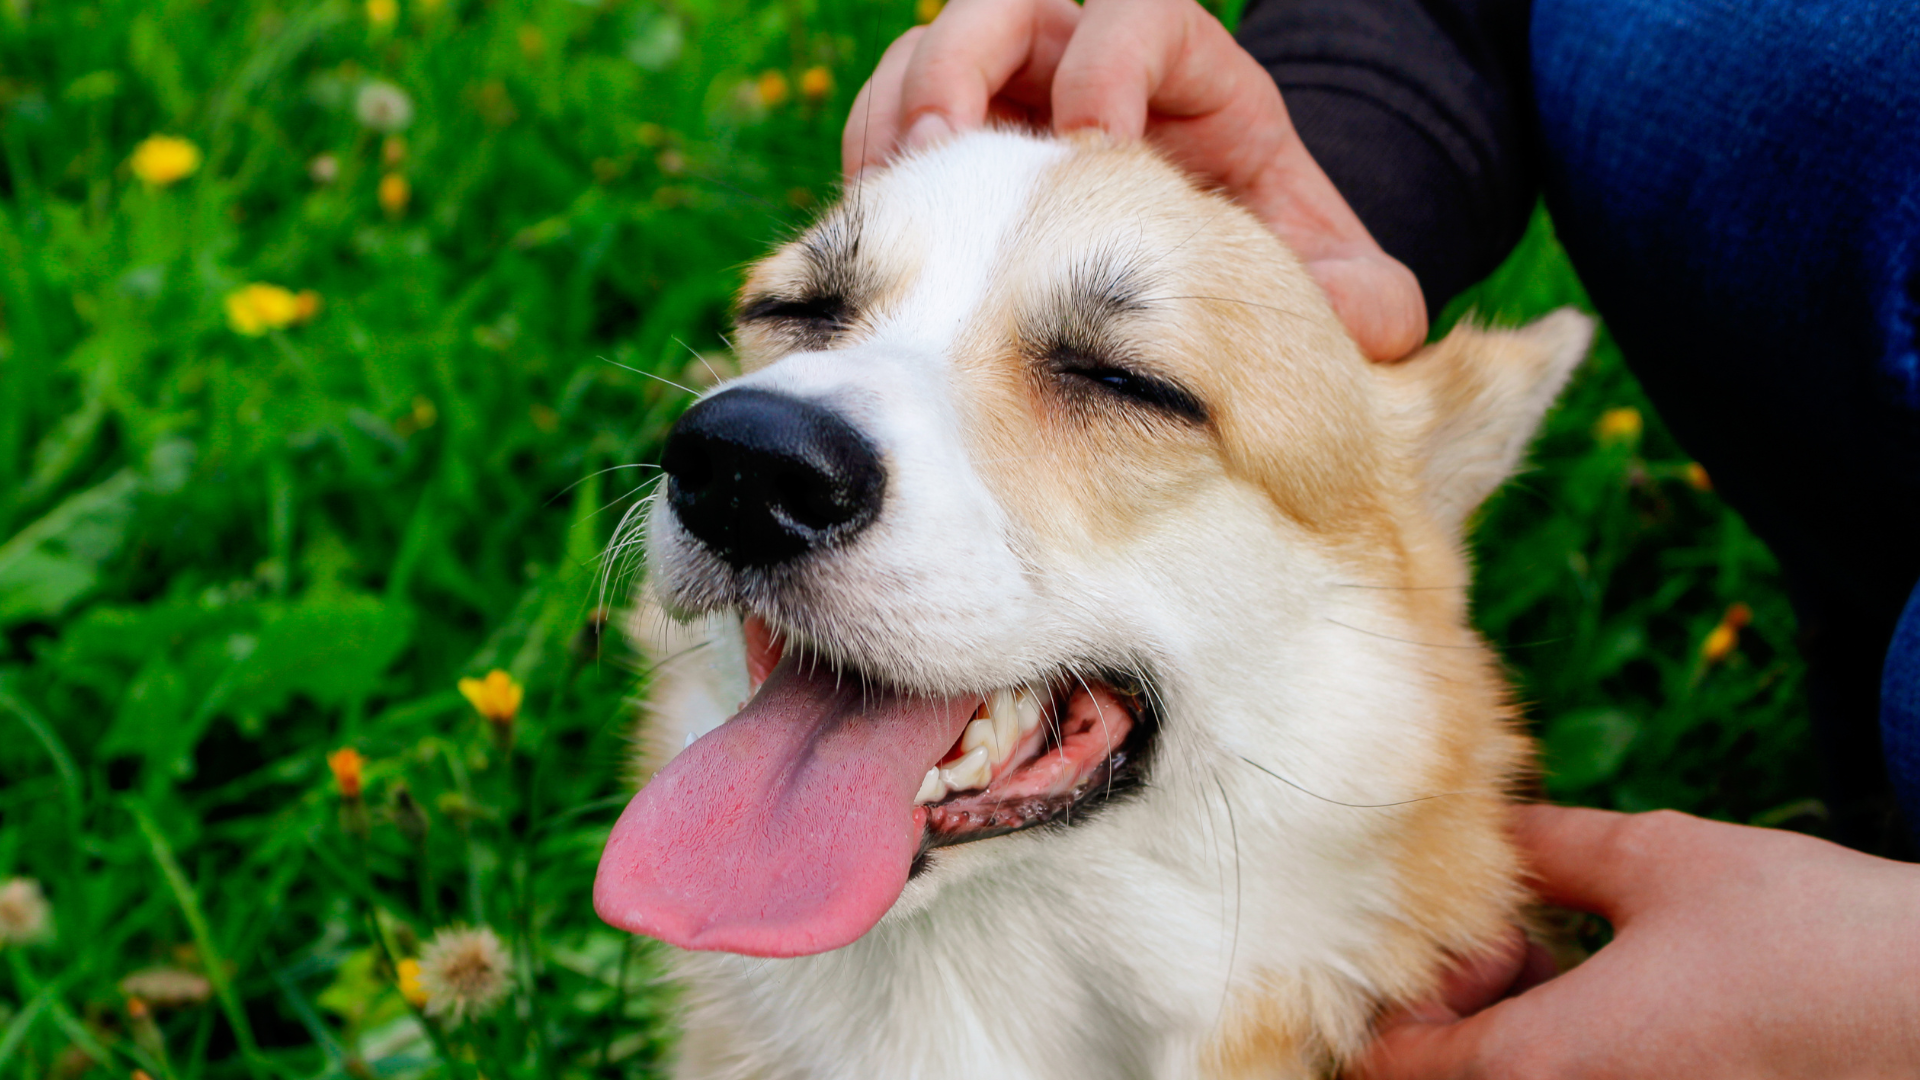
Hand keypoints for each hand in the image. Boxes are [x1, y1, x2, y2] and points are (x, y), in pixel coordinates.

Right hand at [842, 0, 1427, 361]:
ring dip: (900, 109)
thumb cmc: (1266, 271)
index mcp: (1193, 76)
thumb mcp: (1323, 280)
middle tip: (941, 144)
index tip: (1092, 145)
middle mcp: (1093, 68)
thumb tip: (1372, 325)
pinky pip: (891, 122)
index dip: (1111, 61)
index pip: (1143, 13)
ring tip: (890, 187)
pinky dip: (876, 162)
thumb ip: (1356, 298)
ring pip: (934, 49)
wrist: (1209, 292)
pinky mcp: (959, 154)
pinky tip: (877, 229)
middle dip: (967, 59)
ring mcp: (1014, 105)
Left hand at [1349, 806, 1919, 1079]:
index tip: (1463, 935)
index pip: (1387, 1065)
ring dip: (1521, 1026)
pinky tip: (1628, 985)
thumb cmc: (1806, 936)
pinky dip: (1581, 1046)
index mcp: (1541, 1066)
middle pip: (1452, 1079)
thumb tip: (1491, 826)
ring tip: (1577, 950)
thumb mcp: (1658, 859)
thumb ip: (1547, 847)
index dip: (1397, 996)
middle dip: (1466, 1004)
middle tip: (1522, 934)